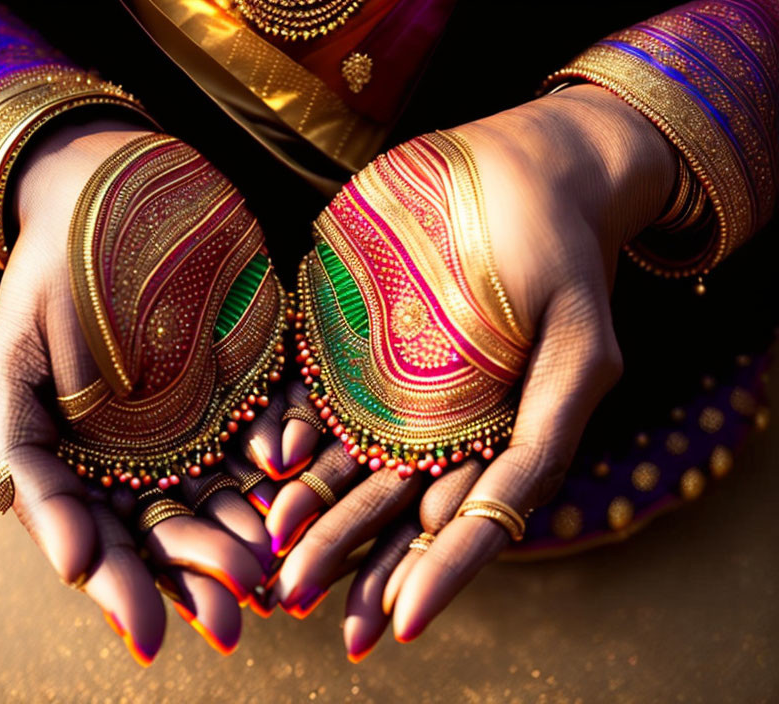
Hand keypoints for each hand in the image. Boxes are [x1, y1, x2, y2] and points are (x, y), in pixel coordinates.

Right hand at [0, 121, 273, 661]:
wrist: (113, 194)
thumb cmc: (52, 275)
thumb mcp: (17, 362)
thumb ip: (25, 456)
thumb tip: (70, 561)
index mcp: (89, 459)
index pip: (106, 538)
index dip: (124, 589)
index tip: (145, 636)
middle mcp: (151, 451)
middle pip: (173, 526)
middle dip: (198, 573)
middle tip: (231, 615)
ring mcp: (207, 419)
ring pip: (229, 490)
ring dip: (247, 533)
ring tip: (265, 573)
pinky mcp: (253, 381)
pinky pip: (276, 423)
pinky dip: (284, 448)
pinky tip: (288, 468)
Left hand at [261, 85, 676, 652]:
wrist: (528, 169)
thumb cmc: (565, 257)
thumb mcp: (581, 355)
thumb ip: (544, 442)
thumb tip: (487, 525)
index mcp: (495, 439)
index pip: (459, 521)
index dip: (430, 573)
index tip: (397, 621)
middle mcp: (440, 422)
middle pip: (392, 500)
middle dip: (349, 552)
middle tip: (299, 596)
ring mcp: (393, 380)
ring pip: (347, 455)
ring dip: (313, 505)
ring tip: (275, 547)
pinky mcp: (356, 334)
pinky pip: (318, 387)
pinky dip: (293, 426)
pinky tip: (267, 457)